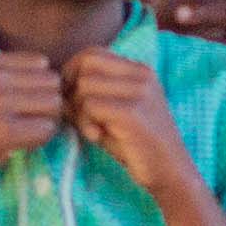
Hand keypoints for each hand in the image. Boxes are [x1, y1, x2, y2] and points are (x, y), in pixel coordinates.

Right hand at [0, 51, 66, 194]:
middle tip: (30, 120)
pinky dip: (41, 139)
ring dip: (47, 121)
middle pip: (53, 83)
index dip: (40, 85)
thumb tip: (60, 79)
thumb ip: (12, 76)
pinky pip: (47, 129)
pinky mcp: (5, 131)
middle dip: (48, 102)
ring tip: (26, 131)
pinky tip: (23, 144)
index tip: (24, 102)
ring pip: (54, 105)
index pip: (42, 63)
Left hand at [64, 48, 200, 196]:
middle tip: (79, 116)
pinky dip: (85, 123)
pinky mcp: (133, 111)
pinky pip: (90, 105)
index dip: (72, 72)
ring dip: (79, 111)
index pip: (93, 53)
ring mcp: (140, 91)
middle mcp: (142, 74)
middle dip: (72, 89)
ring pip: (85, 85)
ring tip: (93, 130)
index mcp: (140, 70)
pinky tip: (97, 137)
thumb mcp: (113, 111)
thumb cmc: (136, 144)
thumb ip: (91, 93)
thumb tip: (56, 85)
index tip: (70, 98)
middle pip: (86, 64)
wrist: (169, 172)